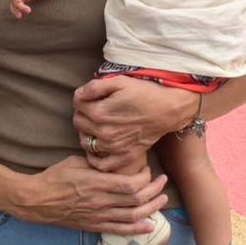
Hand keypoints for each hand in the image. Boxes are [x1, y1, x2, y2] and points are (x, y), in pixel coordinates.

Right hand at [13, 156, 169, 233]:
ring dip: (151, 209)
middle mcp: (100, 202)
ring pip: (132, 216)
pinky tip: (150, 226)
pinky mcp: (94, 226)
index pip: (130, 184)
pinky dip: (137, 229)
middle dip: (154, 191)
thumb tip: (115, 157)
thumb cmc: (55, 177)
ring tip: (162, 200)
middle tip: (163, 182)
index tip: (148, 170)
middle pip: (136, 200)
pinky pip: (120, 230)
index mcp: (96, 183)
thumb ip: (97, 161)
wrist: (37, 200)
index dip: (145, 179)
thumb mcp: (76, 161)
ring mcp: (98, 216)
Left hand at [73, 76, 194, 164]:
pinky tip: (98, 146)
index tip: (91, 95)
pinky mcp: (124, 156)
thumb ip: (95, 87)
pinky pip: (101, 163)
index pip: (77, 105)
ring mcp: (114, 147)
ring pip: (86, 142)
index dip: (81, 97)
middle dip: (83, 113)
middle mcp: (104, 132)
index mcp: (100, 112)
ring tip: (98, 123)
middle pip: (78, 123)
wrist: (168, 109)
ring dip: (87, 132)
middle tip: (95, 107)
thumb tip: (79, 95)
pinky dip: (95, 157)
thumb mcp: (120, 81)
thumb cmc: (145, 92)